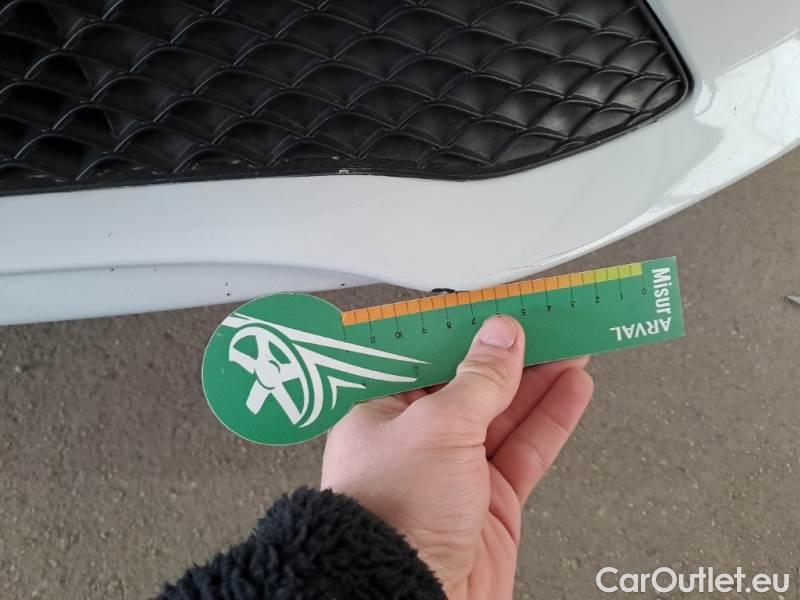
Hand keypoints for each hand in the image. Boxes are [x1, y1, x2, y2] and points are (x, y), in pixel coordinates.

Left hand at [321, 316, 592, 598]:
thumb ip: (477, 379)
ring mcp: (457, 471)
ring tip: (572, 344)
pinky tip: (571, 390)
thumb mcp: (436, 426)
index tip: (502, 307)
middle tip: (548, 320)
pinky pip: (527, 448)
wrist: (405, 597)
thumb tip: (501, 337)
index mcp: (385, 410)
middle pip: (474, 381)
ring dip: (541, 378)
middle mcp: (419, 439)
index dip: (470, 327)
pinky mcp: (491, 502)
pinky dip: (552, 418)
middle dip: (513, 351)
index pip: (432, 354)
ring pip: (507, 412)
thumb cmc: (389, 520)